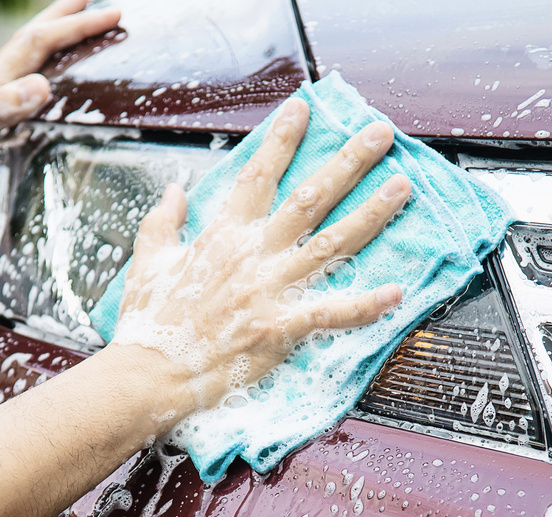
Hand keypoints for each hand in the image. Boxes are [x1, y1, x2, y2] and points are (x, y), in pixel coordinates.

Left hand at [0, 0, 119, 223]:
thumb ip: (1, 108)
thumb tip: (42, 84)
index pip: (40, 46)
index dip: (76, 27)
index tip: (111, 14)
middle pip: (31, 43)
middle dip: (63, 19)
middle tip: (92, 2)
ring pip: (25, 66)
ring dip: (51, 47)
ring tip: (71, 41)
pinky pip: (18, 97)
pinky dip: (37, 85)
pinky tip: (39, 100)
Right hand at [112, 98, 411, 422]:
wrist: (149, 374)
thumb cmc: (148, 322)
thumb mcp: (148, 261)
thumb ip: (163, 222)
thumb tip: (174, 190)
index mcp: (222, 234)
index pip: (258, 175)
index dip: (282, 140)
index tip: (304, 108)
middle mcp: (252, 254)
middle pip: (310, 197)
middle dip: (348, 161)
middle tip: (381, 133)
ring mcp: (269, 290)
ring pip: (331, 242)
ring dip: (371, 213)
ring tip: (403, 187)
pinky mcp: (279, 328)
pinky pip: (330, 313)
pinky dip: (364, 304)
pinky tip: (396, 291)